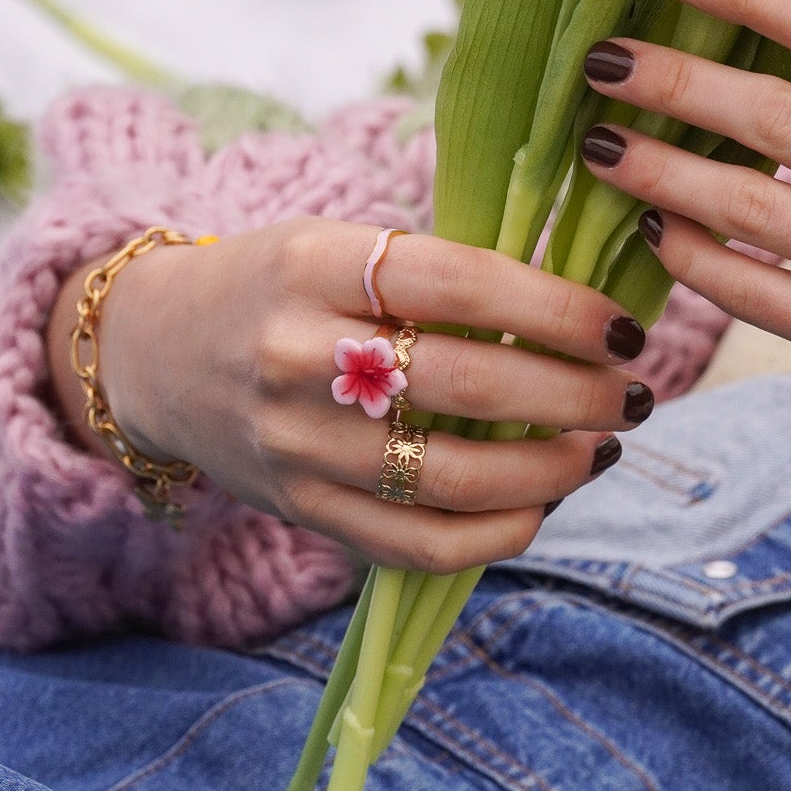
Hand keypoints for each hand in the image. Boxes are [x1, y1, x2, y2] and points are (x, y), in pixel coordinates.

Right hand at [48, 217, 653, 570]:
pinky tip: (541, 506)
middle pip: (470, 384)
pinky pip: (418, 543)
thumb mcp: (341, 247)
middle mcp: (300, 354)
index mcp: (317, 265)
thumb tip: (580, 313)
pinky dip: (498, 534)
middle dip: (578, 394)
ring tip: (602, 446)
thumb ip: (441, 276)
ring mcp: (298, 443)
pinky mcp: (301, 509)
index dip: (559, 309)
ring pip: (453, 476)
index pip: (463, 285)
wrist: (156, 353)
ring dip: (553, 469)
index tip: (623, 328)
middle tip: (633, 392)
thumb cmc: (278, 287)